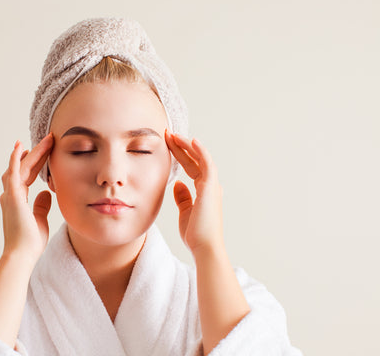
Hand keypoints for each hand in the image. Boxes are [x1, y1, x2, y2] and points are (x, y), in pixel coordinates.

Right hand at [0, 133, 53, 260]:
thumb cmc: (30, 242)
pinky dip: (16, 159)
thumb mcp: (40, 220)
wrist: (22, 254)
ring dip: (33, 153)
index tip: (42, 151)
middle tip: (48, 139)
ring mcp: (11, 194)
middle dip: (36, 153)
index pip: (28, 175)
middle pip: (25, 168)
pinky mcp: (13, 196)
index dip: (35, 163)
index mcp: (18, 200)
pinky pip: (14, 173)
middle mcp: (11, 195)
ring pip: (22, 167)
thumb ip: (41, 206)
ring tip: (45, 140)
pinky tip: (20, 147)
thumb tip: (47, 193)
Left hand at [164, 130, 223, 254]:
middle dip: (181, 146)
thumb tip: (178, 184)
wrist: (204, 247)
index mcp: (203, 191)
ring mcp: (211, 185)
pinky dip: (200, 151)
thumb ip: (182, 197)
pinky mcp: (210, 187)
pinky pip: (206, 164)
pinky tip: (191, 141)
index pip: (190, 167)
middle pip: (194, 160)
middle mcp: (210, 186)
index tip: (168, 144)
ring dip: (187, 145)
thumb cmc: (195, 234)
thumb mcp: (185, 212)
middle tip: (168, 133)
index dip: (179, 155)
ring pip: (199, 158)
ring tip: (174, 134)